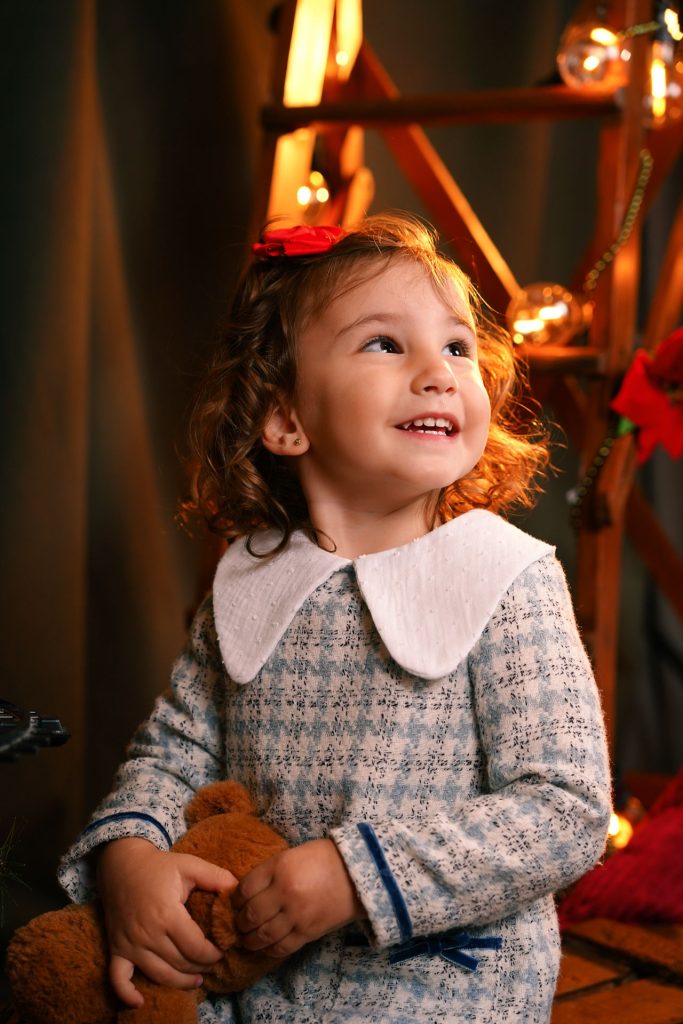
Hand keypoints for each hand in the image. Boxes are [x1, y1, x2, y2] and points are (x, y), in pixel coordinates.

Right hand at [97, 837, 236, 1007]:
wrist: (122, 864)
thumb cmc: (159, 866)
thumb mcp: (190, 866)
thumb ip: (216, 877)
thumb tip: (240, 891)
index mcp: (167, 914)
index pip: (196, 948)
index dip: (213, 954)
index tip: (223, 950)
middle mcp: (147, 934)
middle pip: (180, 963)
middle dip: (201, 966)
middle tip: (214, 962)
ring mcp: (130, 944)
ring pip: (158, 975)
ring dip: (180, 981)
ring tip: (197, 979)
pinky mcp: (116, 948)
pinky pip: (118, 978)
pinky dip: (127, 994)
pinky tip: (140, 1002)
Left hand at [232, 838, 364, 957]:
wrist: (357, 873)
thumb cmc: (323, 859)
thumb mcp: (292, 855)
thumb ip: (270, 872)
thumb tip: (248, 891)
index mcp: (279, 868)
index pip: (245, 889)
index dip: (236, 899)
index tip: (236, 903)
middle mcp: (285, 892)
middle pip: (251, 914)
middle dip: (240, 922)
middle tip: (239, 923)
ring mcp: (297, 915)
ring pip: (263, 935)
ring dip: (250, 940)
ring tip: (247, 939)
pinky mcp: (308, 932)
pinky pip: (281, 947)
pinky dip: (269, 950)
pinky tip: (266, 947)